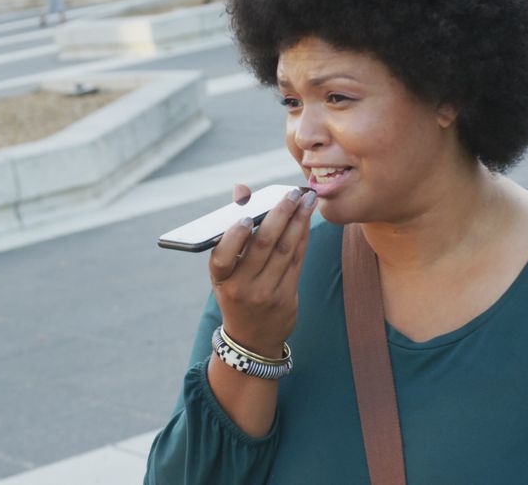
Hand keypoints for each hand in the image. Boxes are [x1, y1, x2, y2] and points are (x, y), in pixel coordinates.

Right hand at [208, 184, 316, 356]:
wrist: (251, 338)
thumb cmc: (235, 291)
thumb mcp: (225, 270)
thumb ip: (233, 228)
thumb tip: (241, 190)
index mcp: (220, 280)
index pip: (221, 258)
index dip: (234, 238)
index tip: (246, 217)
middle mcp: (241, 288)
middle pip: (263, 247)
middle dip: (280, 215)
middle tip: (292, 193)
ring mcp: (266, 294)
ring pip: (285, 250)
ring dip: (298, 221)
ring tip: (307, 199)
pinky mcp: (286, 297)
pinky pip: (297, 260)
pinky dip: (302, 237)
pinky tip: (307, 220)